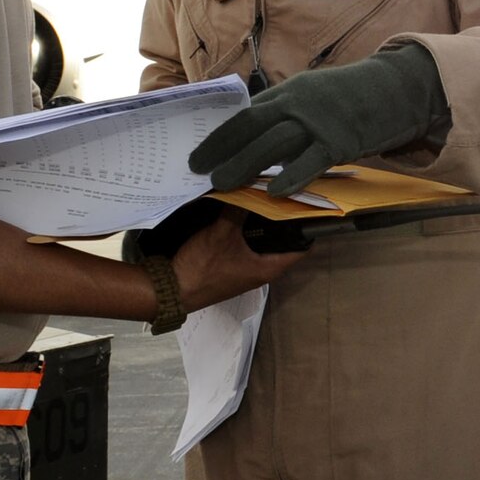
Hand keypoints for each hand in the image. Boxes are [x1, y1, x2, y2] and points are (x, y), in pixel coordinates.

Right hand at [168, 206, 302, 310]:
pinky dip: (247, 234)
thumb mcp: (222, 233)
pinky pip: (247, 248)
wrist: (172, 290)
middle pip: (282, 244)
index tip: (306, 207)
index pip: (301, 248)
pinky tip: (241, 215)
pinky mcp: (232, 269)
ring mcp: (247, 272)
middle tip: (284, 197)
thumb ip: (238, 211)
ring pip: (263, 245)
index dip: (307, 229)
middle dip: (282, 222)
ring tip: (263, 200)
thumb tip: (248, 189)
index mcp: (269, 268)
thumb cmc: (202, 267)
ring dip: (263, 227)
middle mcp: (262, 272)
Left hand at [190, 43, 448, 193]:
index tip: (199, 152)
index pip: (244, 113)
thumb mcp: (314, 93)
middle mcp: (297, 102)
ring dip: (243, 164)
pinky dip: (290, 175)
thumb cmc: (352, 96)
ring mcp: (318, 121)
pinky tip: (273, 191)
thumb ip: (286, 110)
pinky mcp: (340, 140)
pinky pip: (310, 161)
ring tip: (222, 183)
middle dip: (221, 149)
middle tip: (199, 170)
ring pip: (272, 143)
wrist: (396, 88)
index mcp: (288, 91)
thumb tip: (256, 134)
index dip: (219, 134)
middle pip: (251, 126)